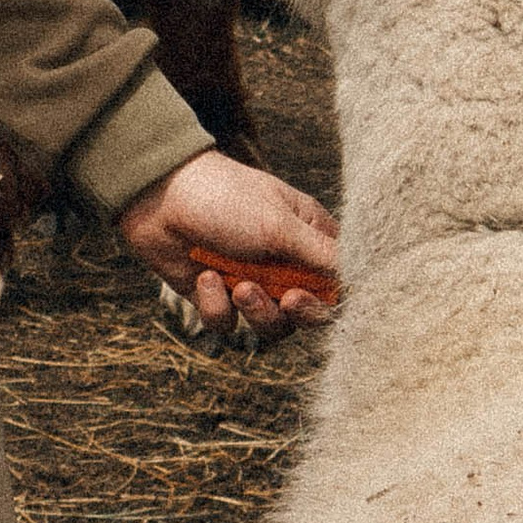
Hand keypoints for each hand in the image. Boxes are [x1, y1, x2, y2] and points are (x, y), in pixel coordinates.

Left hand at [115, 150, 339, 338]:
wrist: (158, 196)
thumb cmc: (225, 197)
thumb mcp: (279, 225)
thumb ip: (322, 256)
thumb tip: (364, 279)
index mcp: (308, 238)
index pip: (338, 282)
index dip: (333, 299)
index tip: (318, 295)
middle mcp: (284, 264)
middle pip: (309, 314)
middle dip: (297, 312)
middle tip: (286, 299)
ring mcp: (251, 282)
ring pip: (271, 327)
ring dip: (256, 311)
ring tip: (237, 286)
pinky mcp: (217, 297)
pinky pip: (229, 324)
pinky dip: (217, 306)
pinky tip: (205, 277)